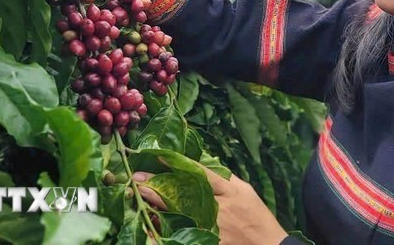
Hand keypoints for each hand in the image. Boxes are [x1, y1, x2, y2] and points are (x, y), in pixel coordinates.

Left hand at [133, 166, 287, 244]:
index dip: (178, 164)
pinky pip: (182, 237)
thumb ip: (225, 179)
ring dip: (156, 206)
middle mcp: (218, 208)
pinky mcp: (208, 242)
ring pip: (178, 215)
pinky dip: (164, 235)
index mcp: (229, 191)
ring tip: (138, 196)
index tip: (157, 156)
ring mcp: (211, 228)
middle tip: (137, 178)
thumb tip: (203, 166)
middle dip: (157, 185)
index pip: (200, 174)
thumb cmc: (257, 217)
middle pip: (182, 194)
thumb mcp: (246, 192)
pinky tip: (149, 229)